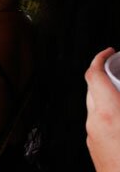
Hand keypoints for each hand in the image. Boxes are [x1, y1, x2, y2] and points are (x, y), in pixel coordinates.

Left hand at [85, 47, 119, 171]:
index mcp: (108, 113)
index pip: (93, 74)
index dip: (100, 58)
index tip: (110, 51)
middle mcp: (95, 124)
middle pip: (93, 89)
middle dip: (106, 76)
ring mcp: (93, 139)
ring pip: (95, 108)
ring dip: (109, 97)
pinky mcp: (96, 152)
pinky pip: (99, 125)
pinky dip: (110, 115)